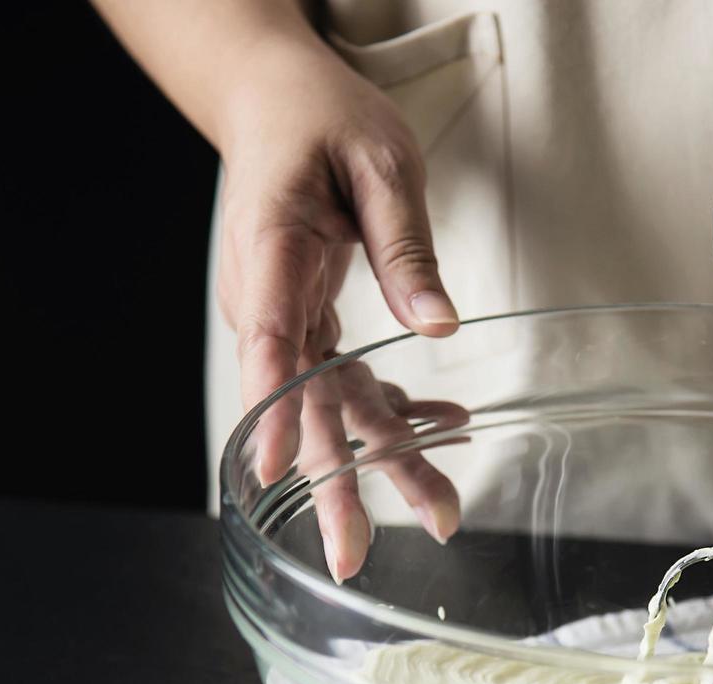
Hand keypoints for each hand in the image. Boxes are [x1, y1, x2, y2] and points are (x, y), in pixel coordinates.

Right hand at [216, 36, 462, 580]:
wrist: (274, 102)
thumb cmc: (320, 121)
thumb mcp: (380, 165)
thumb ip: (403, 246)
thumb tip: (439, 324)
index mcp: (274, 249)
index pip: (267, 338)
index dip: (274, 410)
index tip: (279, 472)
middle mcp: (267, 298)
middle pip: (301, 400)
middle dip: (332, 480)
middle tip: (354, 553)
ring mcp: (282, 315)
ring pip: (329, 404)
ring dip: (382, 459)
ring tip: (441, 511)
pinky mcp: (304, 321)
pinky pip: (346, 379)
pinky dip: (394, 407)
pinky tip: (445, 426)